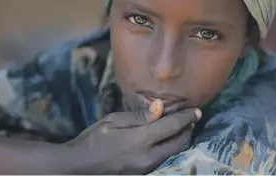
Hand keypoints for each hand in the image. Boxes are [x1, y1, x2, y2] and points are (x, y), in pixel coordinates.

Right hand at [65, 99, 201, 173]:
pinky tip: (168, 139)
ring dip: (181, 139)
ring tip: (182, 126)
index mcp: (141, 140)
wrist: (78, 166)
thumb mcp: (113, 121)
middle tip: (191, 117)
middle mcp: (148, 156)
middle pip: (180, 142)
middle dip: (188, 129)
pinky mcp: (144, 173)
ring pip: (174, 152)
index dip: (187, 117)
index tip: (196, 110)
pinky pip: (165, 159)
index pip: (173, 126)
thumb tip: (161, 106)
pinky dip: (171, 147)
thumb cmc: (93, 139)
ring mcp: (147, 167)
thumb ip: (140, 116)